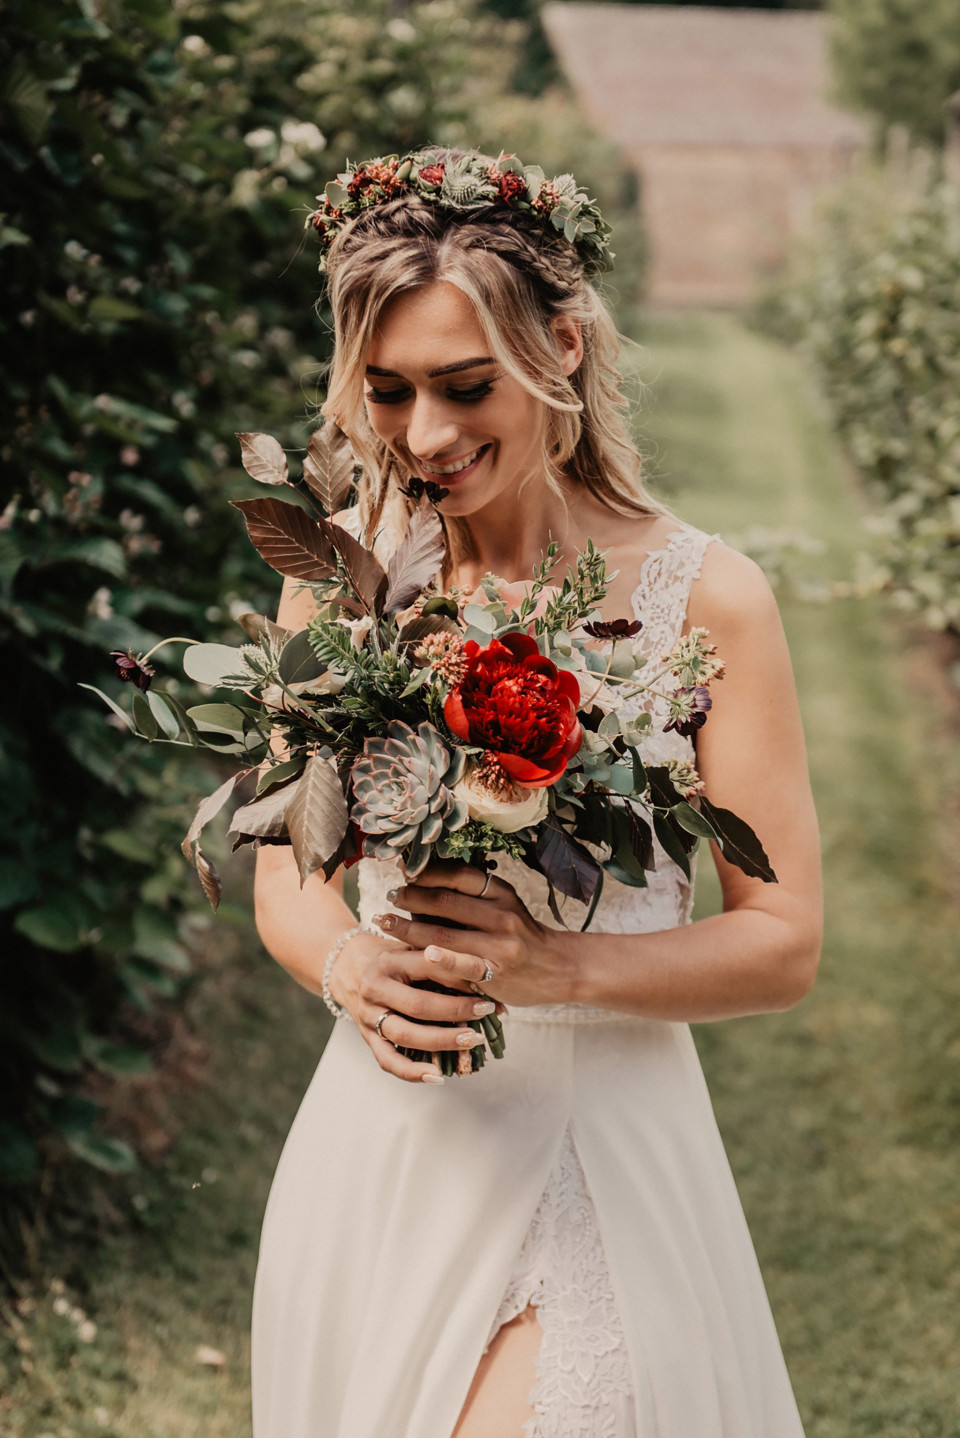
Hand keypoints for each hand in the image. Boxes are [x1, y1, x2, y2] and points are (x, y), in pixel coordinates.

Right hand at [331, 928, 501, 1084]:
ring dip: (442, 1040)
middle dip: (456, 1010)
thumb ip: (441, 962)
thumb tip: (489, 980)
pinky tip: (437, 1076)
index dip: (460, 977)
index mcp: (390, 960)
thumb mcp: (410, 948)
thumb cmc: (388, 956)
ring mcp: (368, 1015)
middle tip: (486, 1012)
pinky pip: (388, 1060)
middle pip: (418, 1005)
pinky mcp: (366, 1037)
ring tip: (472, 1040)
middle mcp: (376, 988)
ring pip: (405, 1034)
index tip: (487, 984)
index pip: (428, 967)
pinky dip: (412, 1072)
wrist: (343, 965)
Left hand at [373, 860, 572, 1009]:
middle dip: (411, 898)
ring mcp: (499, 945)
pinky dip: (443, 959)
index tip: (403, 870)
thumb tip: (426, 882)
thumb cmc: (523, 936)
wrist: (560, 968)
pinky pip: (465, 965)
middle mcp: (501, 914)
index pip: (459, 874)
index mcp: (501, 893)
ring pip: (446, 932)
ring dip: (410, 928)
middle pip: (446, 901)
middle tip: (389, 897)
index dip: (427, 872)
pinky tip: (423, 954)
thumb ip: (474, 896)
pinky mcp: (497, 974)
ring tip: (386, 923)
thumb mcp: (506, 906)